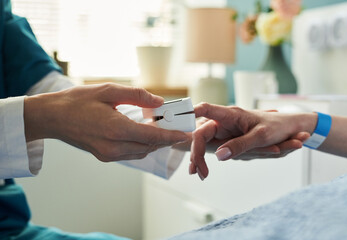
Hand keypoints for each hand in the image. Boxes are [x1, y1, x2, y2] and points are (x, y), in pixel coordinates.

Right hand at [24, 83, 188, 161]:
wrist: (52, 117)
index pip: (153, 136)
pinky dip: (142, 145)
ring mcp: (108, 155)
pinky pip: (131, 154)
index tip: (187, 135)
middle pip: (150, 146)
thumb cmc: (77, 101)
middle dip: (167, 139)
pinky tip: (144, 133)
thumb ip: (137, 96)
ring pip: (142, 152)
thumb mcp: (108, 91)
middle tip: (178, 129)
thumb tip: (159, 102)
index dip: (172, 136)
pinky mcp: (104, 157)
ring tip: (163, 129)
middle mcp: (114, 147)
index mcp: (116, 129)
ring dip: (155, 143)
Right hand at [190, 103, 315, 179]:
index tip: (179, 120)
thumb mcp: (260, 137)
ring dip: (198, 157)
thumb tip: (219, 155)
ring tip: (196, 172)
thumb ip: (240, 145)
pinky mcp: (227, 138)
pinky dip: (205, 158)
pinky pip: (212, 148)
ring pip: (205, 142)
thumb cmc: (277, 126)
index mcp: (231, 115)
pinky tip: (199, 169)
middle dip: (196, 152)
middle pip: (202, 134)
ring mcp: (224, 130)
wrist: (290, 127)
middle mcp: (224, 121)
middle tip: (196, 171)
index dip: (191, 112)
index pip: (206, 109)